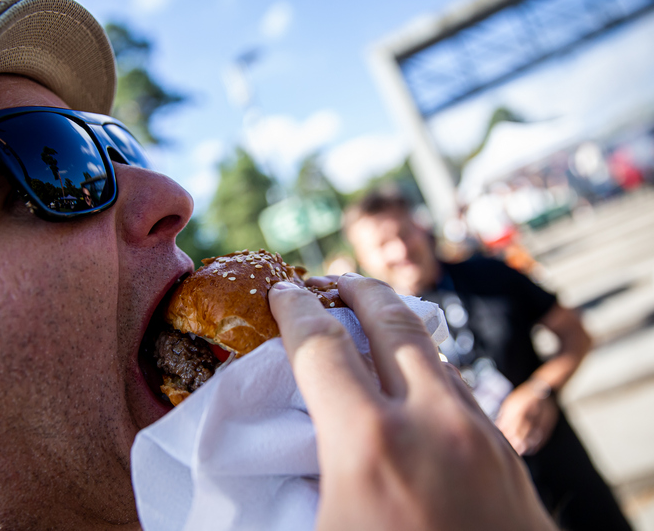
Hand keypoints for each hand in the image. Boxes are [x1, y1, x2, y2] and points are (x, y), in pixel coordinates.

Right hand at [269, 273, 555, 530]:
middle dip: (358, 289)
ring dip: (400, 327)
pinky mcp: (507, 454)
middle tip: (335, 277)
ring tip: (375, 319)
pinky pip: (461, 389)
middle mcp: (428, 422)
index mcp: (367, 445)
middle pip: (392, 323)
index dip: (296, 311)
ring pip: (433, 353)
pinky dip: (432, 369)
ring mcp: (478, 433)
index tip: (284, 291)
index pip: (320, 348)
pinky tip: (420, 380)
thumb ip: (295, 487)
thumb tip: (258, 472)